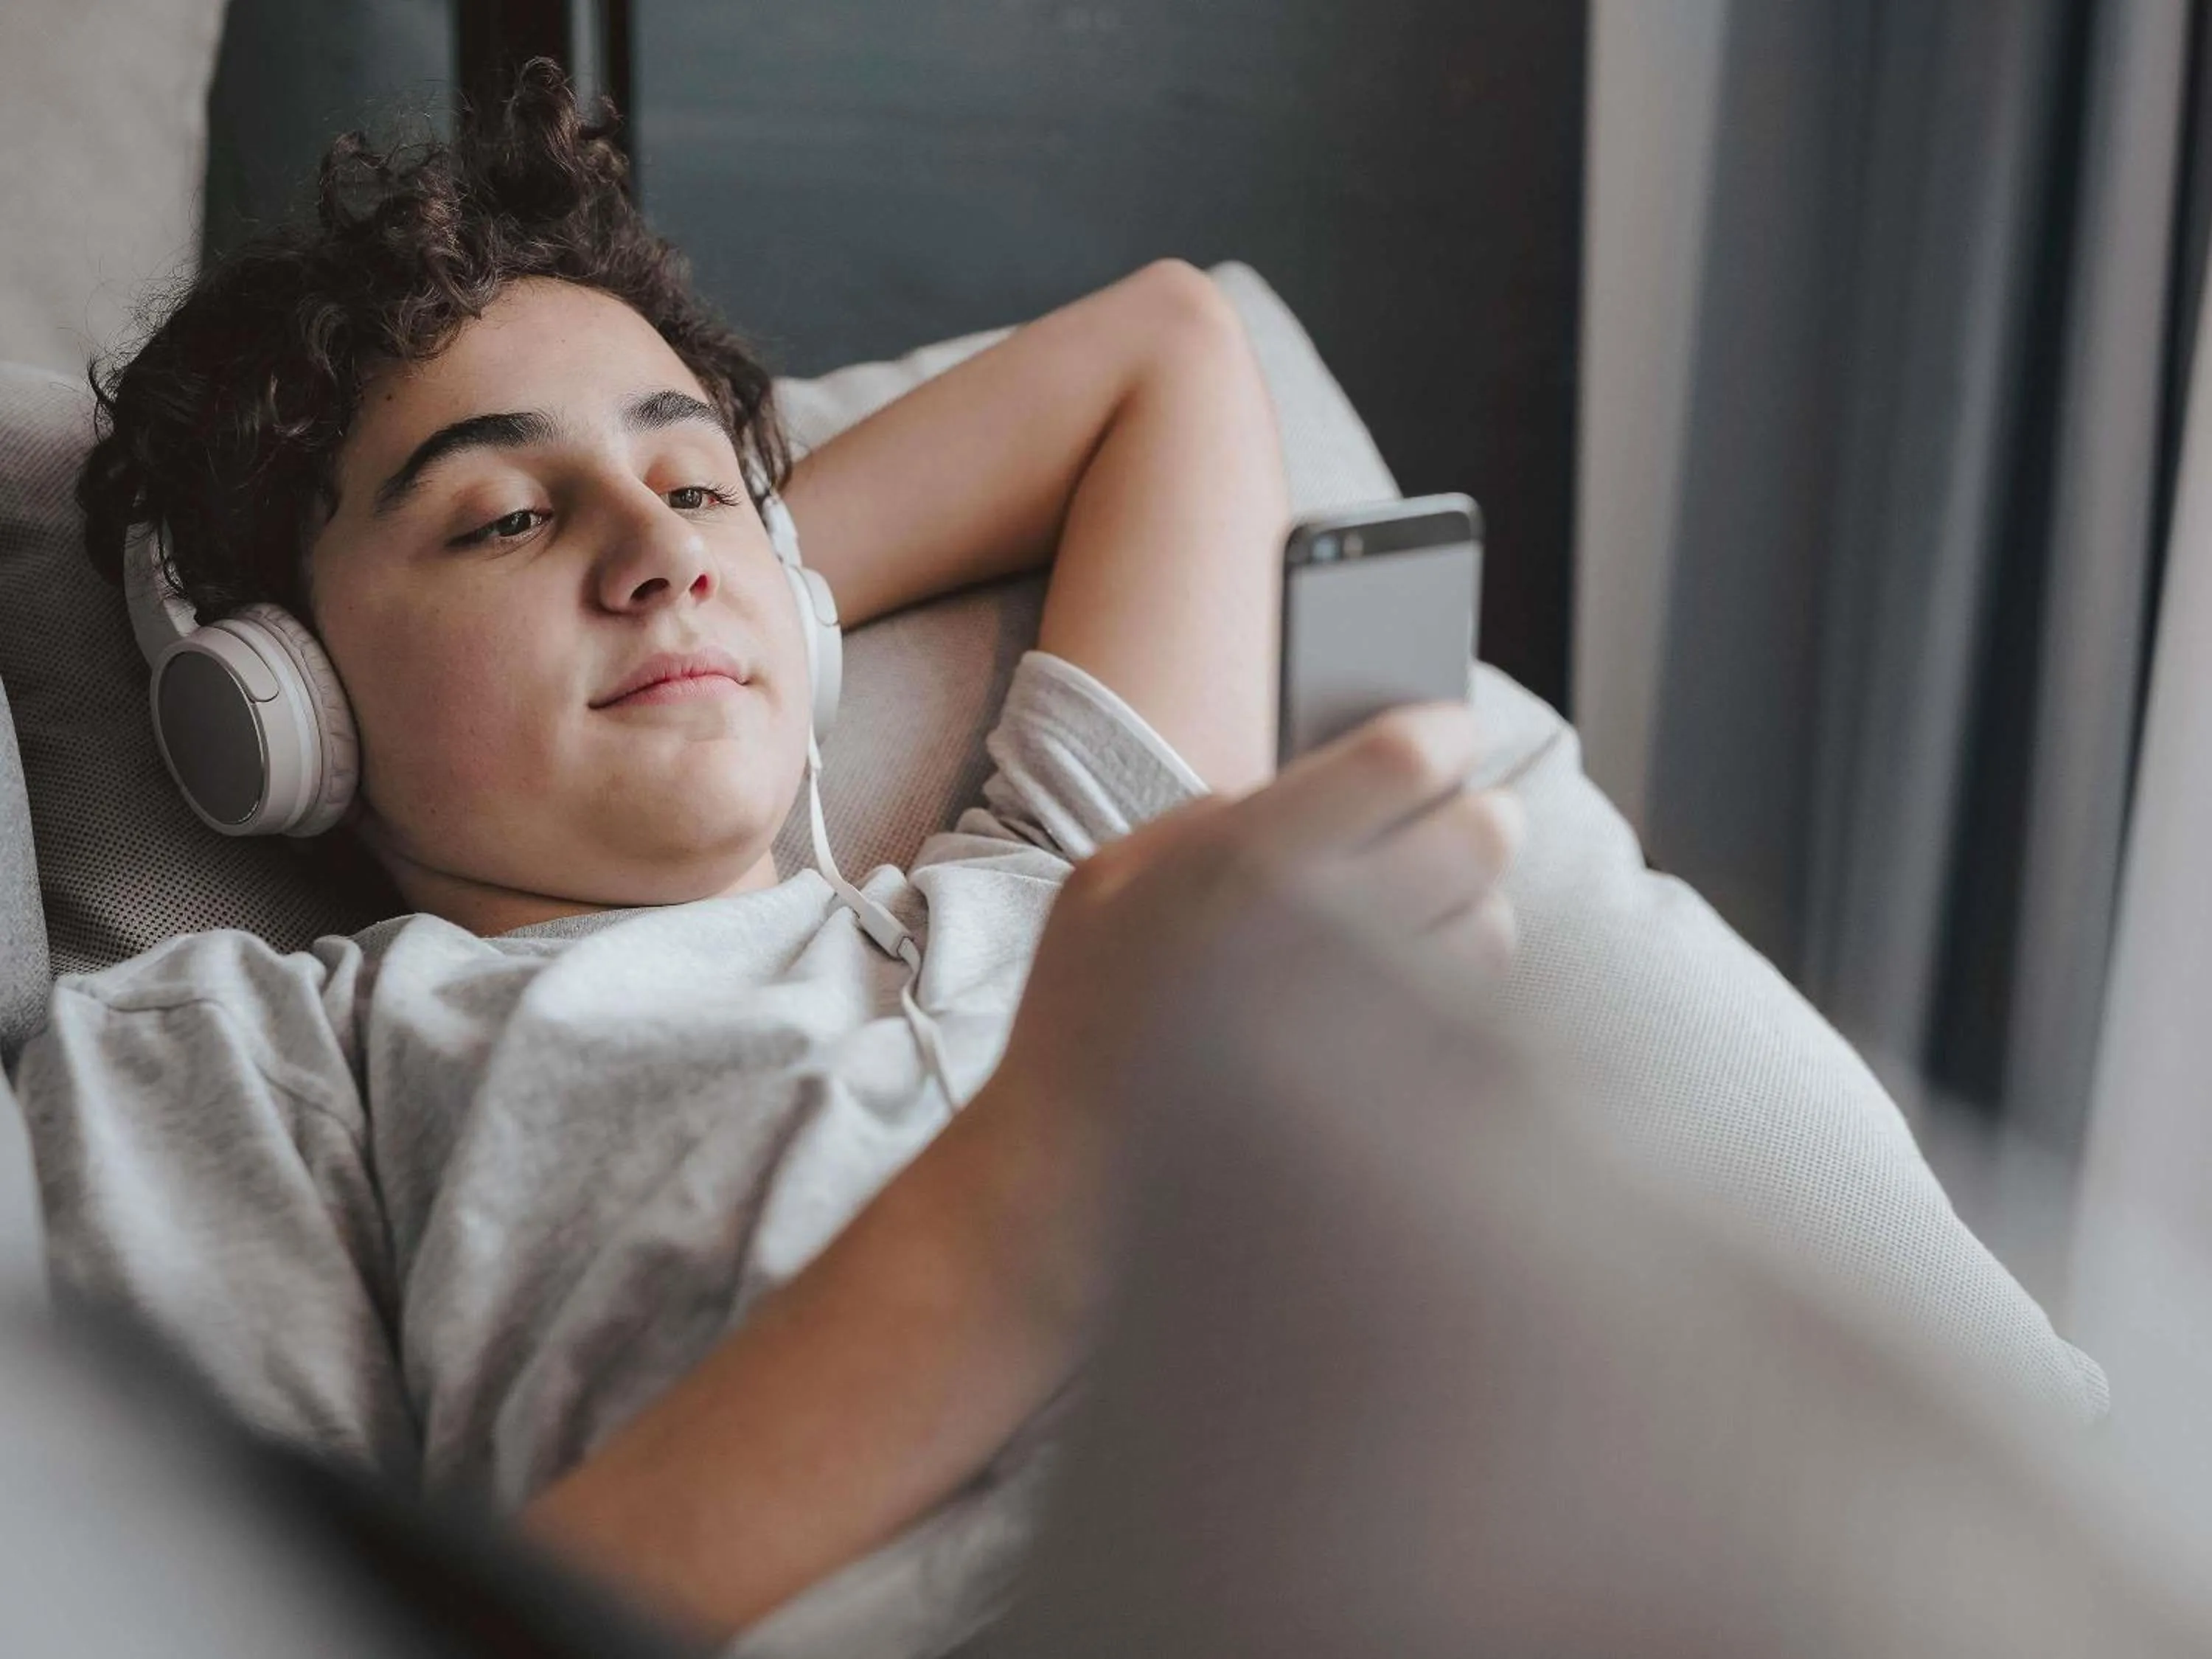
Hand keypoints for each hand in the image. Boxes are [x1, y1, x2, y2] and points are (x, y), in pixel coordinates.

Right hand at [971, 700, 1525, 1333]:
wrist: (1064, 1194)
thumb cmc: (1084, 1025)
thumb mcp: (1109, 885)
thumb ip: (1212, 821)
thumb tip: (1322, 786)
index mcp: (1245, 859)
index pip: (1399, 761)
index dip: (1440, 736)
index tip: (1451, 736)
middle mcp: (1322, 933)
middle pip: (1477, 836)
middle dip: (1482, 821)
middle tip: (1479, 821)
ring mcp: (1373, 1025)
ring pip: (1490, 930)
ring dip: (1473, 914)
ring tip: (1428, 922)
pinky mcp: (1404, 1104)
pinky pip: (1479, 1030)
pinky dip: (1459, 1008)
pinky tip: (1410, 1010)